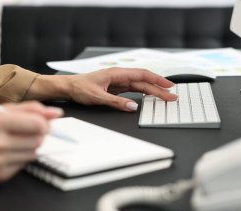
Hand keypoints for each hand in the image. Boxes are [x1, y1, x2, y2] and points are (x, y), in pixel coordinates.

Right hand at [0, 102, 62, 182]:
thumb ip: (29, 109)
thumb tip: (55, 113)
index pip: (37, 124)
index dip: (46, 123)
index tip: (45, 123)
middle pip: (38, 140)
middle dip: (39, 134)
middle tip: (29, 131)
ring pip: (34, 153)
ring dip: (31, 146)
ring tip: (16, 141)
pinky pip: (24, 164)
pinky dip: (22, 157)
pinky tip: (9, 152)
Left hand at [26, 67, 177, 111]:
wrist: (68, 87)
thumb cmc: (79, 88)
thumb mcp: (97, 97)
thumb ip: (116, 102)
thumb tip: (133, 106)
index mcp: (117, 74)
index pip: (142, 75)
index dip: (157, 80)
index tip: (169, 86)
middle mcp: (119, 76)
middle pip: (144, 82)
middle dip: (159, 88)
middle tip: (172, 97)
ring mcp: (118, 82)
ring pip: (140, 86)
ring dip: (153, 91)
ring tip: (164, 97)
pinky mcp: (115, 89)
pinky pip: (133, 90)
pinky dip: (143, 93)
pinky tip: (149, 97)